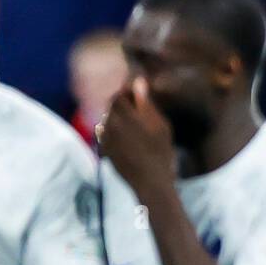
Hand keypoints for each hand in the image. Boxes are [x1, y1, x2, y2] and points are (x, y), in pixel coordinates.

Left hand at [100, 76, 175, 195]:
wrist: (150, 182)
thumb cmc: (160, 153)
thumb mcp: (159, 125)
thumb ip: (145, 103)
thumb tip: (138, 82)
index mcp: (123, 115)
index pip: (119, 94)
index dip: (127, 92)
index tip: (137, 94)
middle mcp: (110, 124)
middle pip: (111, 106)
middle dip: (121, 104)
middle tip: (136, 108)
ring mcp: (105, 139)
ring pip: (107, 119)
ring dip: (117, 117)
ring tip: (133, 124)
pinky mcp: (105, 150)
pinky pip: (105, 134)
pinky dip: (113, 131)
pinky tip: (126, 138)